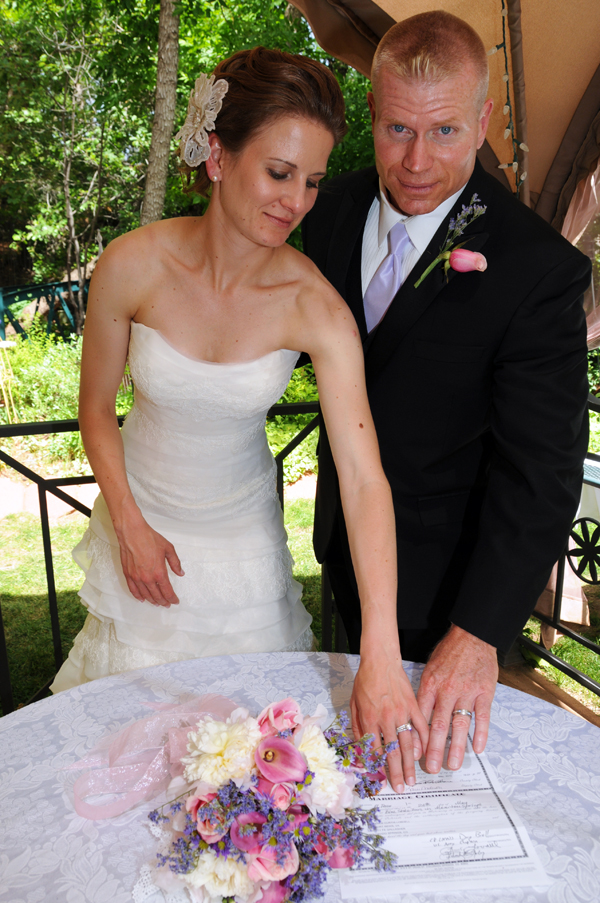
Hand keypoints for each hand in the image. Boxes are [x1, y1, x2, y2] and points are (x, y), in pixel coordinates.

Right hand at [117, 514, 183, 606]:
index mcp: (159, 572)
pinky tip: (142, 599)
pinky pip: (133, 589)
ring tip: (157, 603)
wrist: (132, 532)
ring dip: (152, 600)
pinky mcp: (128, 574)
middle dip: (163, 601)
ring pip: (145, 594)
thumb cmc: (150, 538)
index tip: (175, 601)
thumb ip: (175, 563)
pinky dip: (138, 596)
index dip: (172, 598)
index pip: (167, 591)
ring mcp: (136, 577)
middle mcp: (147, 578)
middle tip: (167, 604)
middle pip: (156, 595)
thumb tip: (180, 573)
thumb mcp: (168, 548)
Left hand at [351, 646, 428, 793]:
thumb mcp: (354, 704)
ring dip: (410, 764)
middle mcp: (386, 719)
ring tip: (412, 779)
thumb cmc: (364, 681)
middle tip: (400, 788)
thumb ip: (357, 727)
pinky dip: (424, 741)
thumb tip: (361, 748)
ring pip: (408, 743)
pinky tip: (426, 754)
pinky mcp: (413, 705)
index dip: (378, 768)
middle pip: (392, 752)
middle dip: (396, 773)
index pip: (374, 750)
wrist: (380, 660)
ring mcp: (401, 712)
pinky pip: (421, 726)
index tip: (381, 781)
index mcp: (369, 719)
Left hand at [417, 625, 497, 773]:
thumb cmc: (448, 654)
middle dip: (433, 750)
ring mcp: (467, 692)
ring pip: (460, 725)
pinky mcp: (484, 692)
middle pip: (438, 725)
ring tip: (452, 766)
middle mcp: (447, 691)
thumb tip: (414, 717)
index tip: (413, 755)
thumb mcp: (429, 669)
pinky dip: (481, 734)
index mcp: (430, 685)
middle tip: (430, 769)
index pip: (421, 716)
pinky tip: (478, 749)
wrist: (472, 636)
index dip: (417, 737)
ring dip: (456, 747)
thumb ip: (424, 693)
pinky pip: (483, 717)